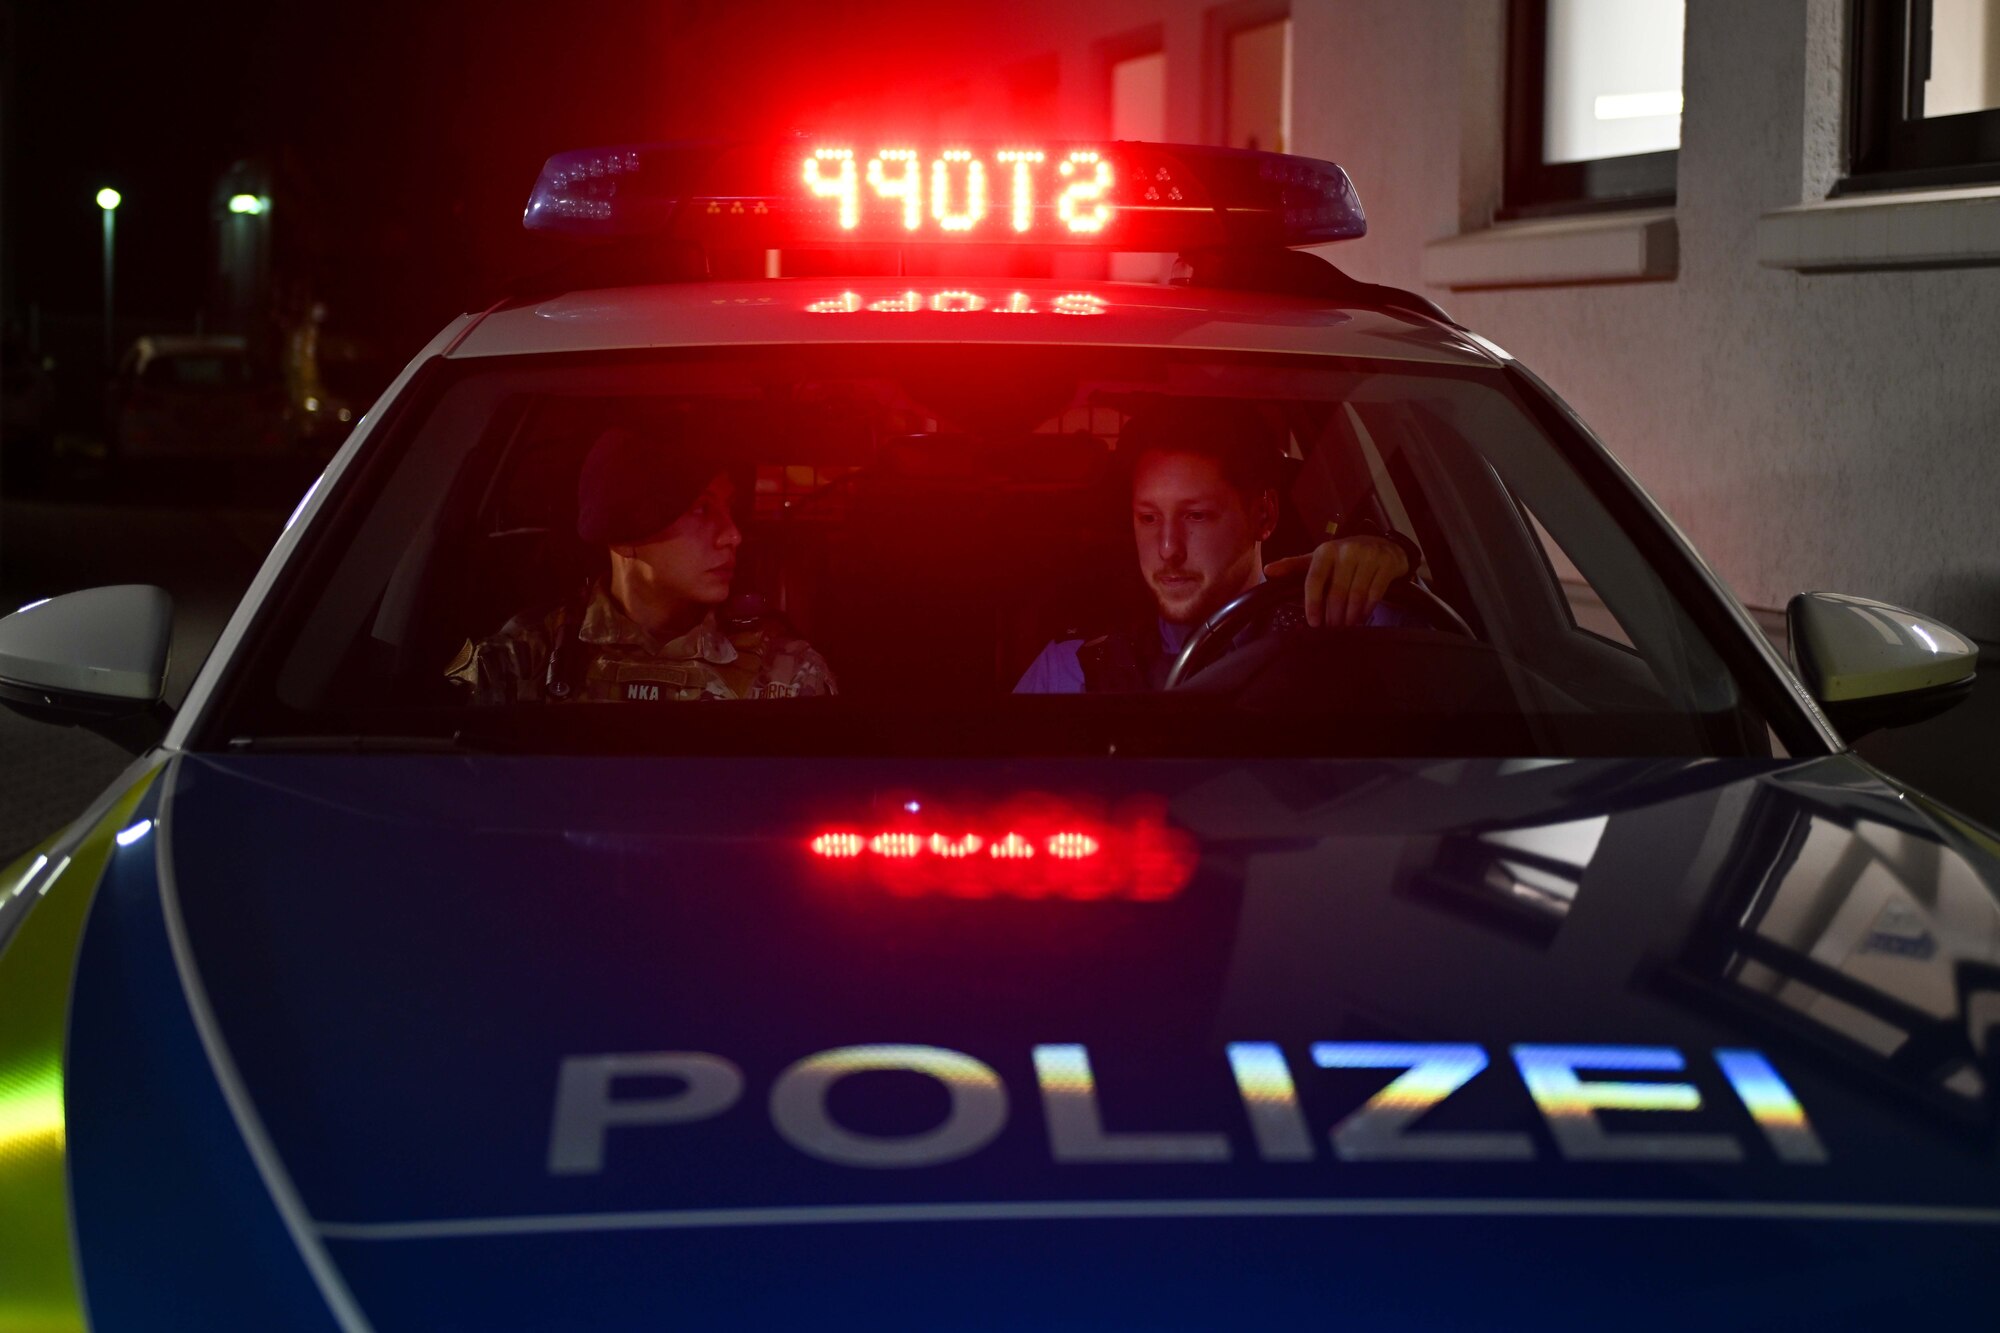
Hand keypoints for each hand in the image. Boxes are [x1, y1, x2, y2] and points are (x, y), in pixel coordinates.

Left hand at [1264, 536, 1410, 627]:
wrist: (1382, 546)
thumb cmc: (1344, 557)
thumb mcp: (1319, 559)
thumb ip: (1294, 566)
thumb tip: (1268, 570)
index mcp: (1326, 551)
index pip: (1314, 579)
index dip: (1312, 603)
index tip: (1313, 622)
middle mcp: (1347, 550)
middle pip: (1337, 592)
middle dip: (1333, 615)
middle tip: (1332, 629)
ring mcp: (1369, 556)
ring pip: (1356, 595)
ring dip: (1350, 616)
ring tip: (1346, 626)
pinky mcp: (1386, 564)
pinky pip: (1375, 594)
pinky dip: (1367, 610)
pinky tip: (1361, 617)